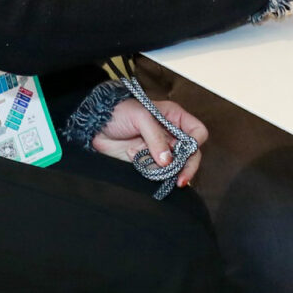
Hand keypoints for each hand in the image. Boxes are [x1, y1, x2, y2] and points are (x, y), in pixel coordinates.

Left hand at [90, 96, 208, 187]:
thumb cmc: (119, 112)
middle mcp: (171, 135)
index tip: (188, 152)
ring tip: (160, 175)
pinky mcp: (149, 163)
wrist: (96, 126)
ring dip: (171, 173)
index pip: (197, 131)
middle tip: (180, 180)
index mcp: (174, 118)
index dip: (196, 142)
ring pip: (177, 167)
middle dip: (188, 167)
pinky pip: (160, 174)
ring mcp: (160, 150)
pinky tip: (146, 171)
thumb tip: (167, 160)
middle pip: (191, 154)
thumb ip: (155, 137)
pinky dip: (157, 176)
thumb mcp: (140, 116)